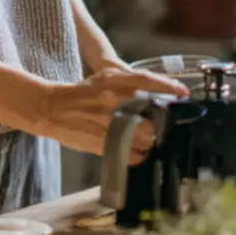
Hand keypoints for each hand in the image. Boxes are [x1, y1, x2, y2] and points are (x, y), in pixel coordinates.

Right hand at [33, 68, 186, 156]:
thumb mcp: (105, 79)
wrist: (52, 108)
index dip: (168, 86)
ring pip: (143, 137)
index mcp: (114, 81)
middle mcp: (113, 100)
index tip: (183, 93)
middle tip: (160, 125)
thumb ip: (128, 84)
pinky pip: (129, 153)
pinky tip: (137, 153)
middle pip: (150, 115)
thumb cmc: (82, 93)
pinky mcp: (101, 142)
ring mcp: (107, 123)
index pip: (147, 80)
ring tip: (147, 140)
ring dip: (149, 140)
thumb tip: (155, 94)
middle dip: (159, 123)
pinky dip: (137, 155)